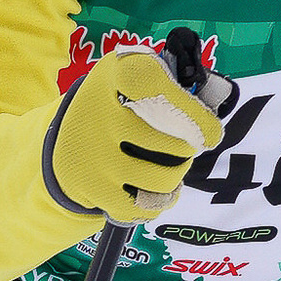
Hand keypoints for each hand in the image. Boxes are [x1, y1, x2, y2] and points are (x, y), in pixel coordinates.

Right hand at [42, 46, 223, 223]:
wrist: (63, 140)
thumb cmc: (115, 105)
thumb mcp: (132, 76)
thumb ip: (170, 80)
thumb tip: (218, 96)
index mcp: (114, 74)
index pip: (152, 85)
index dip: (190, 111)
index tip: (211, 131)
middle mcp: (98, 113)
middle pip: (170, 143)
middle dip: (190, 147)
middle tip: (188, 144)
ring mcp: (93, 155)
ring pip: (163, 178)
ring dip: (177, 174)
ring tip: (171, 165)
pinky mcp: (92, 188)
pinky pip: (145, 206)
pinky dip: (159, 201)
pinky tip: (154, 188)